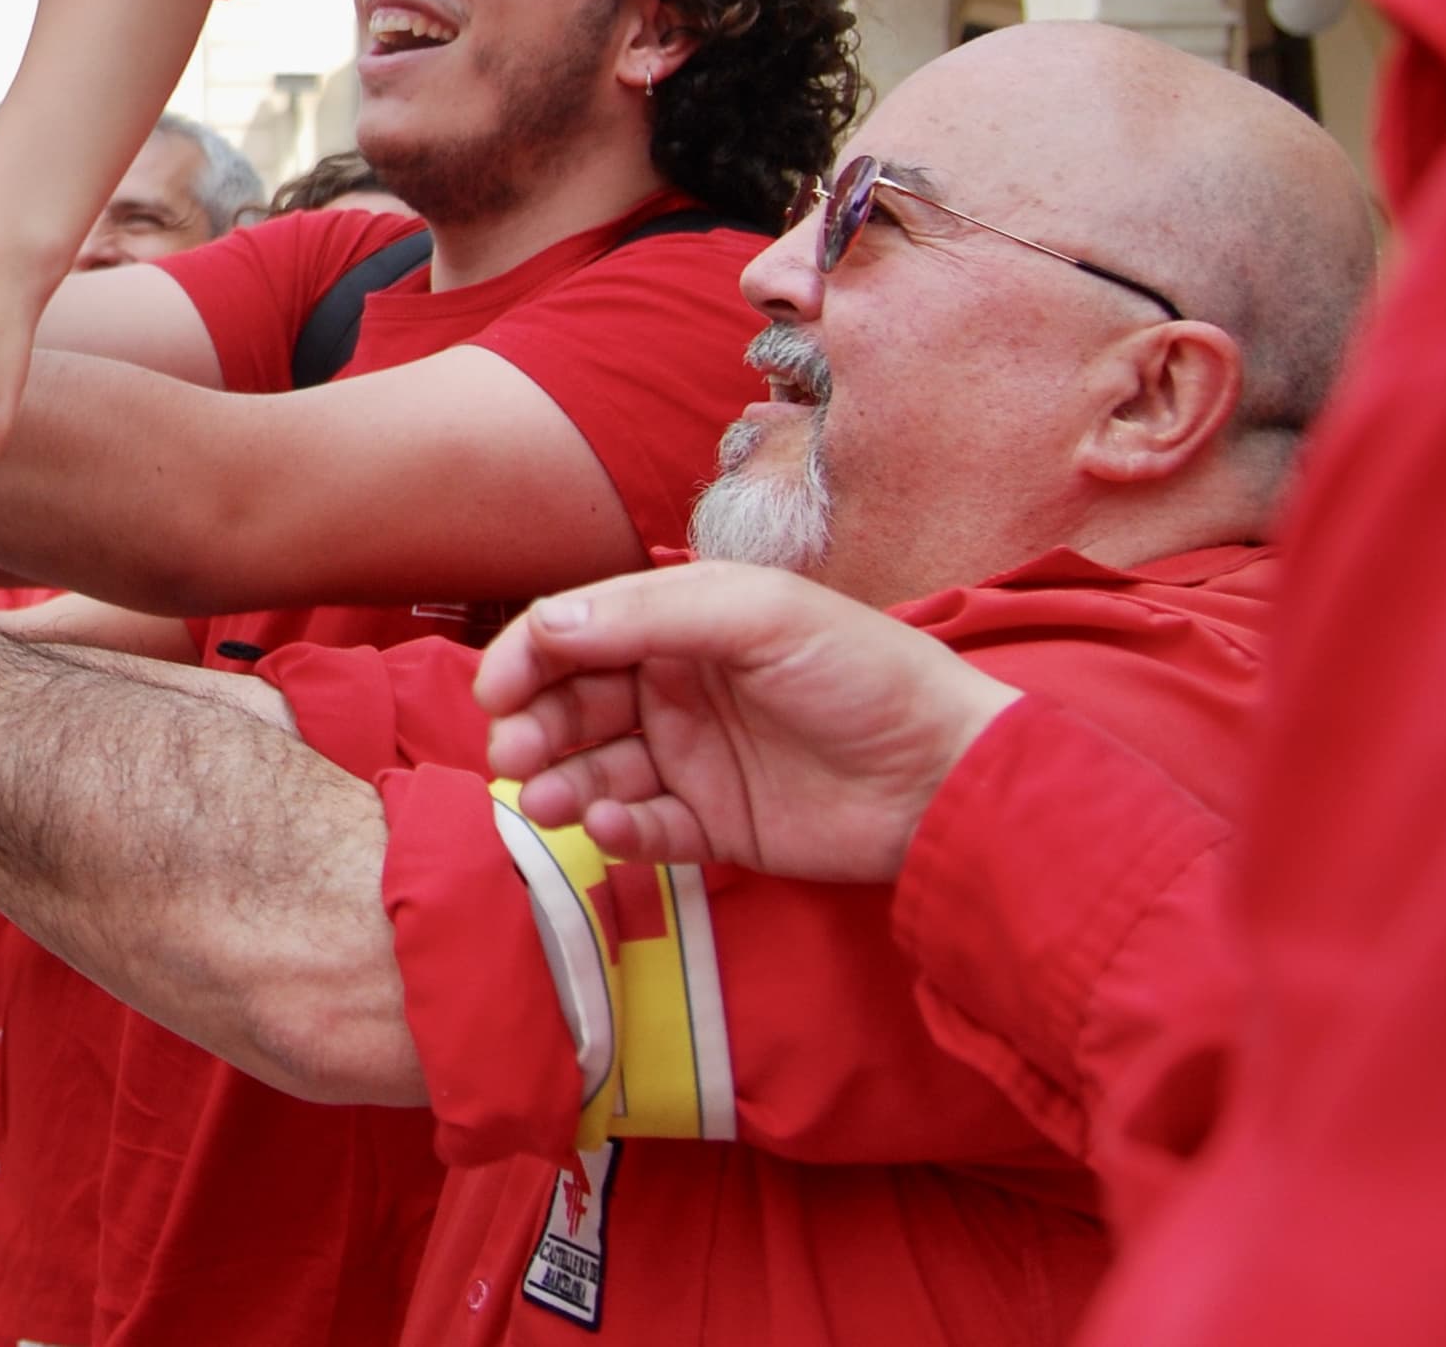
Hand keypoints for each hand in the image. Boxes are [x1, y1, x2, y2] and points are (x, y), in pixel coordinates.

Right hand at [475, 562, 1021, 880]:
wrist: (951, 773)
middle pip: (575, 704)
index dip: (528, 658)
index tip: (495, 693)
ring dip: (563, 783)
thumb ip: (647, 615)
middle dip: (535, 726)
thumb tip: (545, 624)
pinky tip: (611, 828)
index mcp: (683, 623)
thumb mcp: (758, 615)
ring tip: (548, 801)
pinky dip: (617, 831)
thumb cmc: (864, 672)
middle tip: (516, 755)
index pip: (579, 632)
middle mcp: (678, 687)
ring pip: (598, 769)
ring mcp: (695, 759)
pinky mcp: (717, 825)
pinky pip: (645, 828)